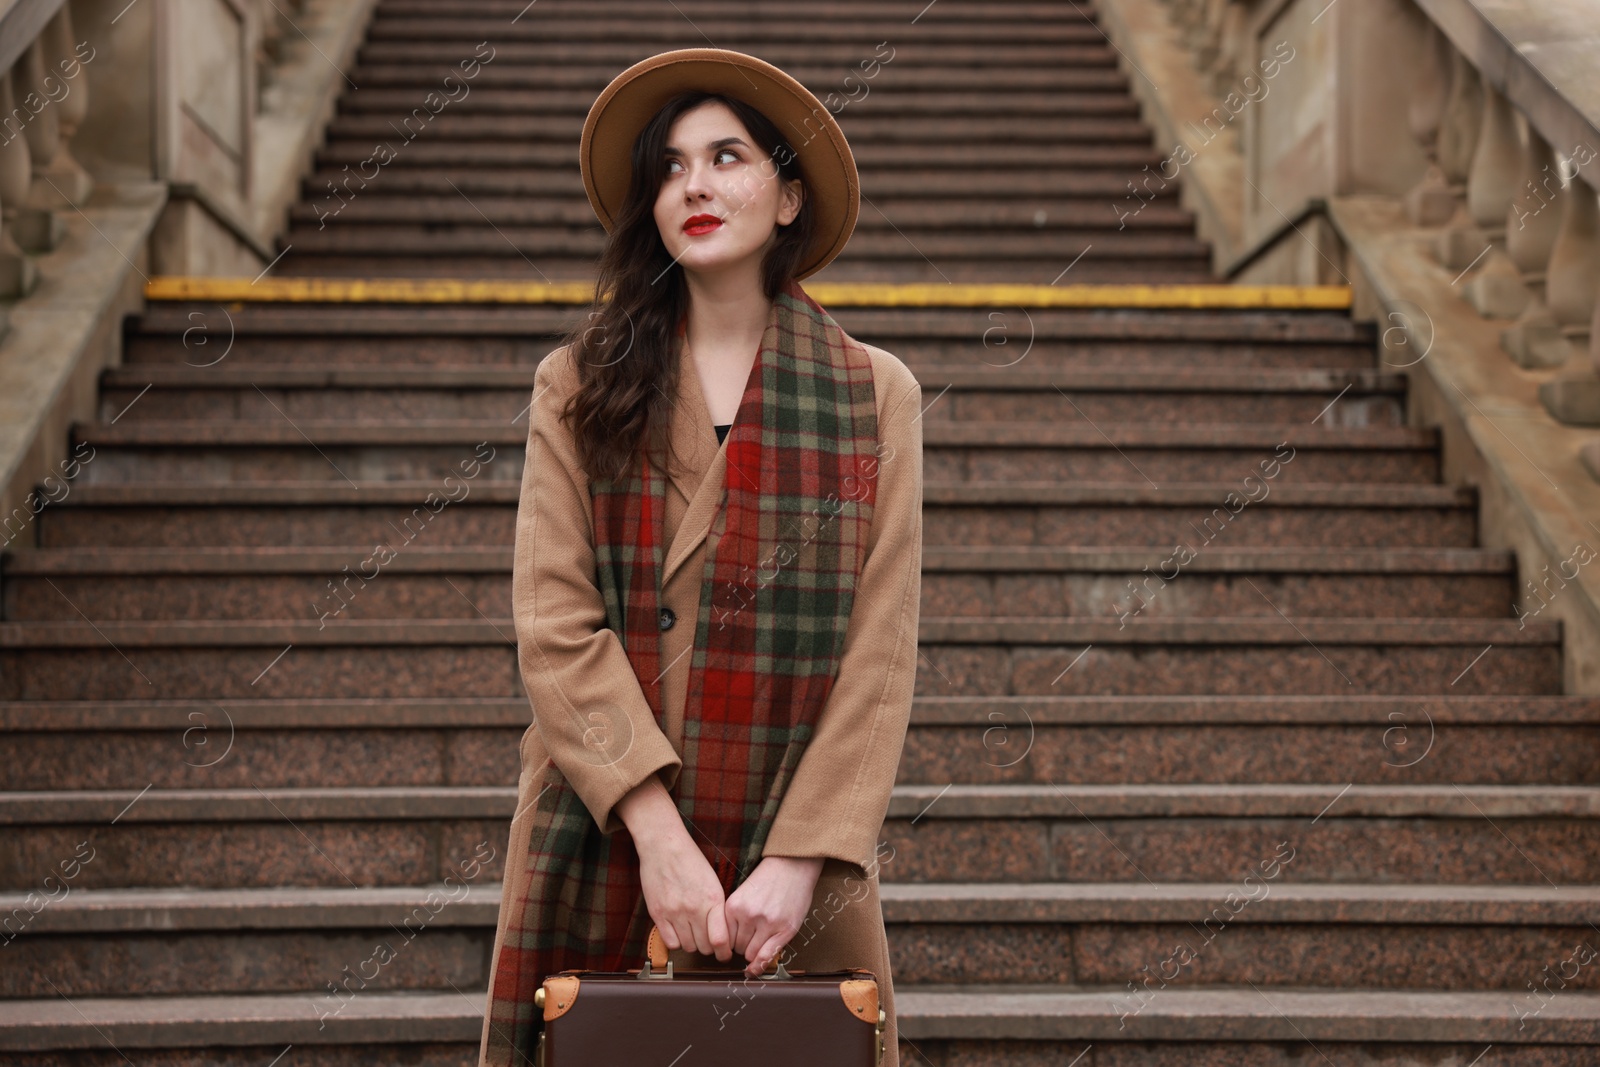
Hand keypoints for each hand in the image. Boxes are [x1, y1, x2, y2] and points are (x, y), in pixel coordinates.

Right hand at [616, 775, 731, 960]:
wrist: (663, 845)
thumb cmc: (690, 860)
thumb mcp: (713, 881)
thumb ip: (717, 907)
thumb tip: (723, 932)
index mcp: (713, 899)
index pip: (721, 939)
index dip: (724, 952)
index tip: (724, 953)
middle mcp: (694, 908)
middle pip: (705, 946)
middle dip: (709, 947)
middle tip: (707, 940)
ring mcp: (674, 912)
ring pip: (688, 946)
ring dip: (692, 943)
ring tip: (692, 933)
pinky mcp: (657, 913)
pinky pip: (670, 942)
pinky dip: (676, 941)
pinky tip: (678, 931)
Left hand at [723, 855, 825, 977]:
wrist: (792, 865)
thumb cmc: (767, 878)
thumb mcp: (742, 893)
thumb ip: (733, 916)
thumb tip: (726, 944)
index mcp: (733, 906)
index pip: (723, 938)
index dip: (729, 941)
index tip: (735, 940)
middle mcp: (748, 916)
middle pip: (737, 947)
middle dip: (742, 946)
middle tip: (750, 938)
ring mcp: (767, 924)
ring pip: (751, 953)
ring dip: (753, 952)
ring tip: (759, 940)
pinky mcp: (785, 930)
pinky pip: (767, 956)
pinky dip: (760, 965)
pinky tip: (756, 968)